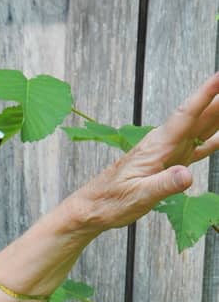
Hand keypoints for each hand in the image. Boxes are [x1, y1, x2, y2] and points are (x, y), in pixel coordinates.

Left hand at [66, 71, 218, 234]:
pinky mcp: (170, 163)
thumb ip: (163, 185)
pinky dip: (212, 140)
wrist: (94, 207)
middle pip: (200, 116)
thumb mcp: (138, 196)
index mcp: (158, 146)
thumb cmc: (111, 201)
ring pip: (201, 128)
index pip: (186, 114)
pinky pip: (197, 148)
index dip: (205, 95)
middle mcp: (166, 143)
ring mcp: (170, 152)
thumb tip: (187, 175)